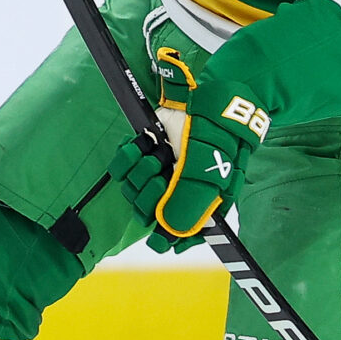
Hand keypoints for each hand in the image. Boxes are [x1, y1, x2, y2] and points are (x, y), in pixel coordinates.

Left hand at [108, 77, 273, 250]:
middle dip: (150, 195)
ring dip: (141, 172)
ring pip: (131, 190)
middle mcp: (174, 191)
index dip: (163, 238)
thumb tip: (167, 231)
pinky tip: (140, 148)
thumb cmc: (219, 141)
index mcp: (196, 204)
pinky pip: (120, 167)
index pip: (174, 236)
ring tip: (158, 156)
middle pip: (145, 211)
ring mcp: (157, 171)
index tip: (158, 238)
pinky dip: (127, 157)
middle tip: (162, 178)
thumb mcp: (211, 177)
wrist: (210, 101)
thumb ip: (189, 206)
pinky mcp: (142, 151)